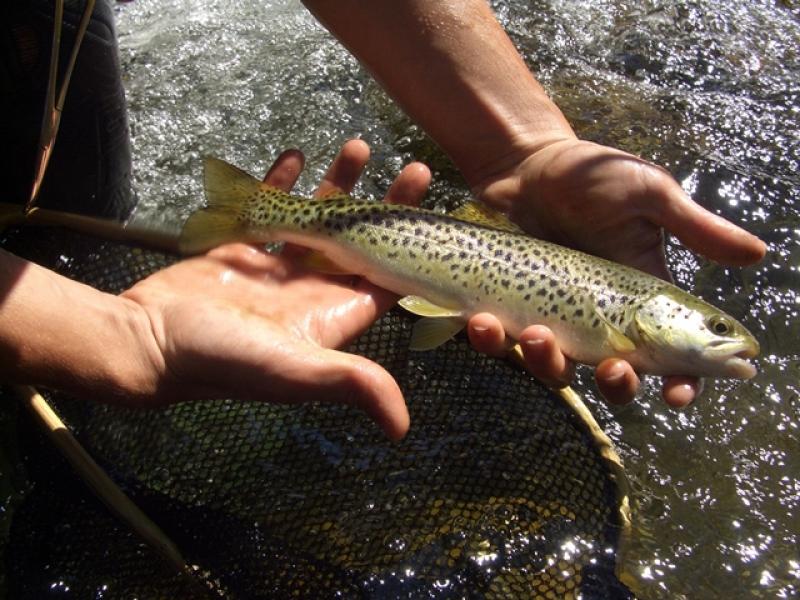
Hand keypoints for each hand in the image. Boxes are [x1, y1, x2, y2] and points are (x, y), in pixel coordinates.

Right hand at [120, 141, 430, 439]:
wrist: (149, 342)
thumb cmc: (221, 359)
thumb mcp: (291, 370)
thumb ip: (349, 382)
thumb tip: (401, 428)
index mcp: (333, 314)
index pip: (388, 276)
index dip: (415, 248)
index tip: (436, 212)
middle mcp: (312, 289)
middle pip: (362, 242)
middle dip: (387, 206)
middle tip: (413, 168)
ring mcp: (276, 268)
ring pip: (319, 219)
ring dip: (339, 186)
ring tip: (360, 147)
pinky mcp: (240, 248)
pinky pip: (269, 207)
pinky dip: (282, 182)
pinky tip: (298, 155)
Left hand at [465, 138, 765, 406]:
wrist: (522, 161)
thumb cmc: (591, 173)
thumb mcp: (647, 195)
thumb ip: (694, 227)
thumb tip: (759, 255)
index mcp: (641, 295)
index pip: (671, 352)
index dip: (682, 381)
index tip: (679, 395)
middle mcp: (600, 316)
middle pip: (616, 374)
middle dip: (617, 384)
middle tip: (613, 368)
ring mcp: (553, 315)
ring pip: (557, 367)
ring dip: (548, 363)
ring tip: (538, 334)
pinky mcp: (511, 309)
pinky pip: (504, 341)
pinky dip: (494, 340)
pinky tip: (483, 322)